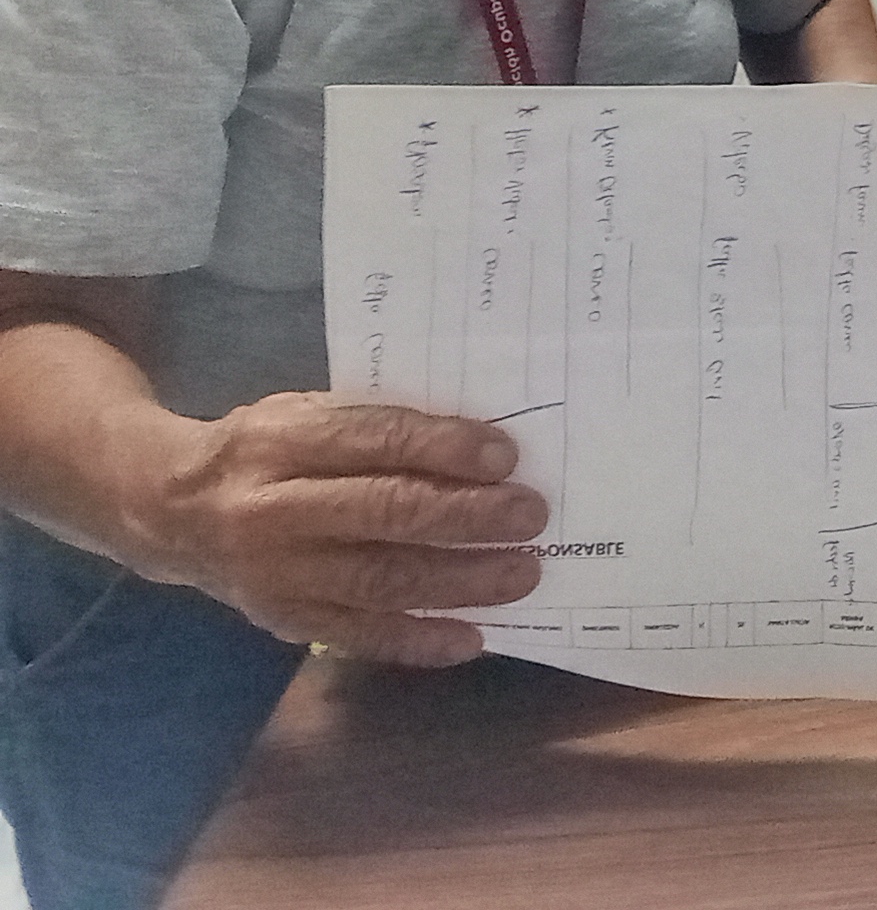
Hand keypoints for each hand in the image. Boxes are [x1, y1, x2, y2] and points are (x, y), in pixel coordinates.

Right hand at [126, 391, 547, 665]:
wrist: (168, 510)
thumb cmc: (264, 449)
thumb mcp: (305, 411)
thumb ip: (374, 423)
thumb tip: (479, 446)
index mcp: (282, 442)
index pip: (373, 440)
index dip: (442, 448)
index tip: (506, 456)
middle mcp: (273, 512)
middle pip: (382, 514)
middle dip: (465, 517)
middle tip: (530, 516)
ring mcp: (276, 575)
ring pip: (378, 581)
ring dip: (459, 582)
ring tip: (522, 574)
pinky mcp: (281, 620)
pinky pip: (358, 635)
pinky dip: (418, 641)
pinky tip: (472, 638)